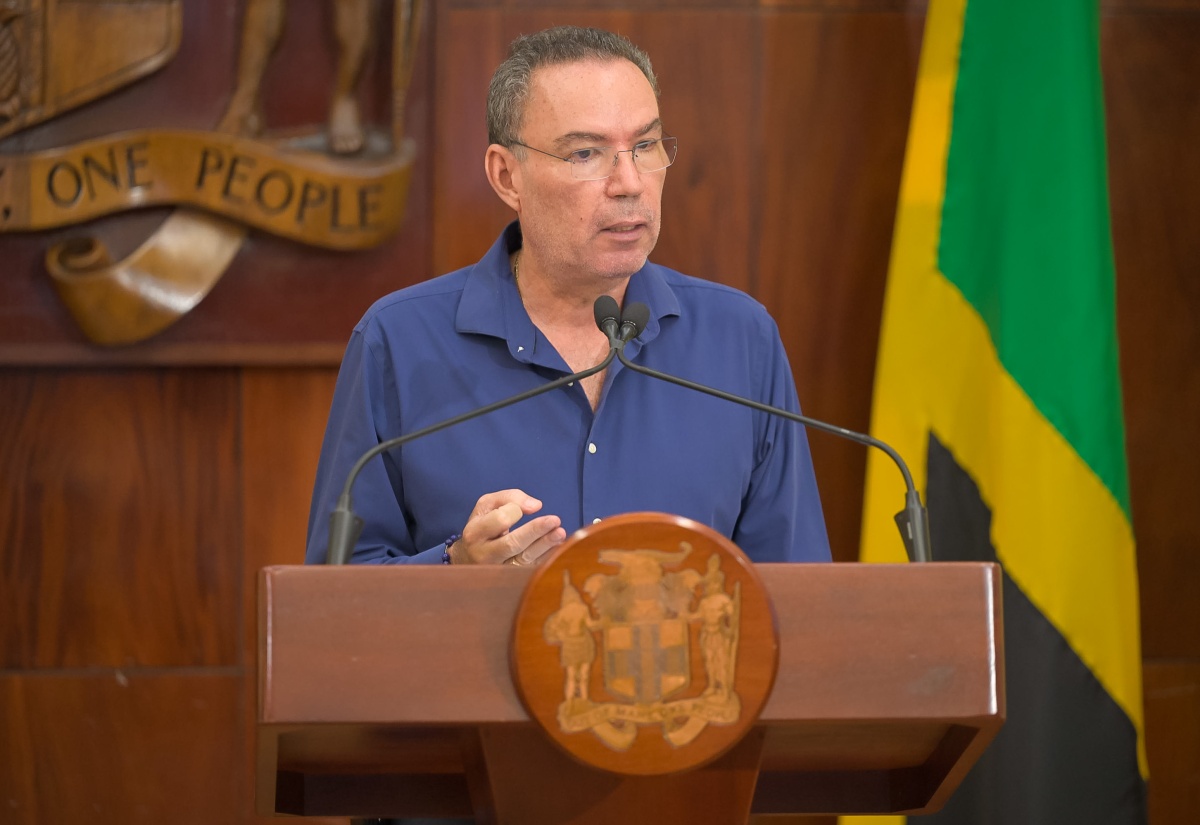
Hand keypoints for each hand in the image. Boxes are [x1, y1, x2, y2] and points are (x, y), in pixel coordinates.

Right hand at [449, 489, 565, 565]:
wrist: (467, 558)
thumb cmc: (482, 526)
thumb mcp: (487, 505)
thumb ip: (510, 498)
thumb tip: (536, 506)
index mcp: (475, 533)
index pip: (500, 520)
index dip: (516, 509)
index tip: (523, 509)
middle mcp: (484, 555)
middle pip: (512, 543)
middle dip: (535, 531)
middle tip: (555, 520)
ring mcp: (497, 571)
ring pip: (524, 559)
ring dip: (545, 546)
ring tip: (560, 533)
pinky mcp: (510, 580)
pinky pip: (531, 569)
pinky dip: (546, 558)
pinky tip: (558, 548)